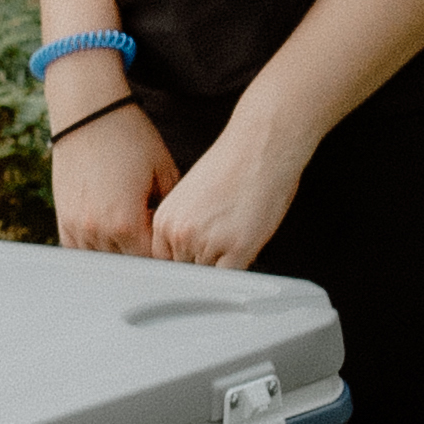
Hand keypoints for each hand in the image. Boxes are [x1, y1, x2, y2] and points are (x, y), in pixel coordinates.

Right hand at [43, 97, 164, 255]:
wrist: (89, 112)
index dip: (168, 255)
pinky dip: (98, 249)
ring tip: (137, 235)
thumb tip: (180, 235)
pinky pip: (80, 251)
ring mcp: (77, 227)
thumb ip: (172, 210)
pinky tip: (113, 236)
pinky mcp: (64, 219)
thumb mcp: (165, 171)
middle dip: (146, 256)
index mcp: (127, 223)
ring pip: (104, 261)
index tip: (177, 248)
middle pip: (129, 265)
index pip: (153, 261)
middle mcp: (98, 231)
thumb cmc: (131, 137)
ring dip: (121, 254)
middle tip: (160, 242)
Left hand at [148, 112, 316, 269]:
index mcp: (165, 218)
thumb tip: (186, 249)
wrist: (260, 147)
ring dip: (224, 265)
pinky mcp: (236, 249)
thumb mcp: (191, 195)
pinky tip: (246, 251)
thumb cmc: (234, 162)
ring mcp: (207, 243)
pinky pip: (232, 277)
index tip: (194, 259)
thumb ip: (184, 224)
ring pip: (210, 275)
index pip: (164, 259)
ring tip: (236, 238)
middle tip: (221, 245)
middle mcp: (180, 233)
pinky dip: (239, 271)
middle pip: (186, 269)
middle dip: (203, 263)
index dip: (182, 260)